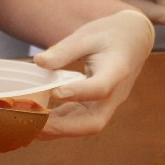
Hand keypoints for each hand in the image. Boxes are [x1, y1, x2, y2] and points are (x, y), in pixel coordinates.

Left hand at [32, 10, 153, 138]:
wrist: (133, 40)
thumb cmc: (109, 35)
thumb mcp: (87, 36)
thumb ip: (64, 50)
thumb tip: (38, 62)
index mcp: (116, 71)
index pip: (100, 88)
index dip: (78, 92)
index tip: (55, 91)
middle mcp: (114, 94)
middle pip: (94, 121)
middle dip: (63, 127)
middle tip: (34, 123)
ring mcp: (107, 105)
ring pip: (85, 126)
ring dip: (58, 130)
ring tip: (30, 125)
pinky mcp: (98, 107)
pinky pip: (80, 122)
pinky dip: (59, 124)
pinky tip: (39, 120)